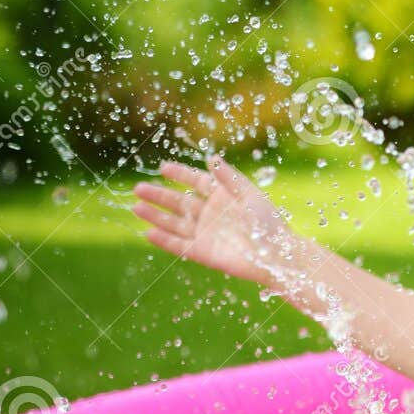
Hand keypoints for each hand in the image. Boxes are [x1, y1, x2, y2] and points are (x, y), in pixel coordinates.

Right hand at [133, 156, 297, 286]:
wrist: (277, 255)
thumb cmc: (268, 223)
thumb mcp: (249, 194)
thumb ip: (228, 177)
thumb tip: (211, 157)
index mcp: (223, 197)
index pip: (197, 182)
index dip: (180, 175)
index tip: (163, 168)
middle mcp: (211, 214)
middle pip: (179, 202)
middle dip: (159, 195)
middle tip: (138, 188)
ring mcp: (206, 234)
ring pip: (174, 223)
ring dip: (155, 216)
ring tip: (136, 207)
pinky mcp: (203, 253)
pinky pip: (179, 245)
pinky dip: (163, 240)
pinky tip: (148, 232)